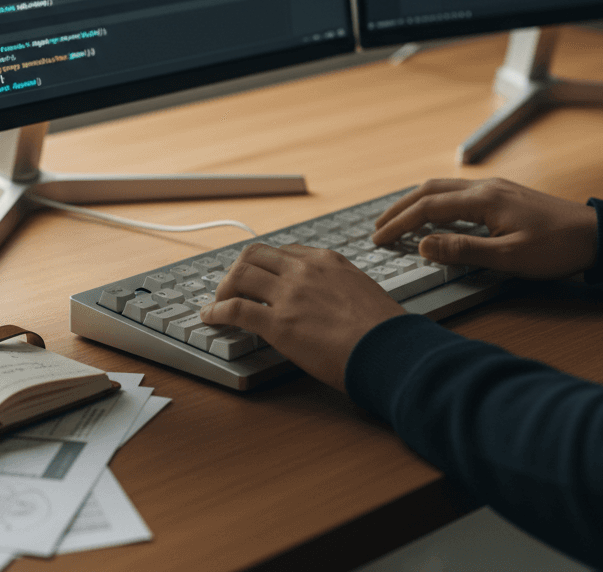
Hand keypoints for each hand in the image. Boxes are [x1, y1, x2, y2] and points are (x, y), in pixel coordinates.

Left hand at [199, 242, 404, 391]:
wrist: (392, 350)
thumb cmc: (386, 331)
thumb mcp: (363, 292)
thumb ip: (340, 287)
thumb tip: (330, 300)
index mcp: (327, 260)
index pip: (284, 251)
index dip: (265, 264)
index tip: (258, 275)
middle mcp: (304, 270)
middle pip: (255, 255)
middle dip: (238, 269)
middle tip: (231, 286)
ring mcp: (289, 294)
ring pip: (240, 274)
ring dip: (224, 287)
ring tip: (219, 301)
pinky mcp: (279, 323)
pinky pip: (236, 308)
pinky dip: (217, 311)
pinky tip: (210, 317)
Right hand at [373, 177, 597, 279]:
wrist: (597, 235)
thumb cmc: (558, 248)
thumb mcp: (509, 257)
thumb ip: (463, 250)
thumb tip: (422, 245)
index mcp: (483, 200)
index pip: (427, 208)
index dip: (399, 223)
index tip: (379, 239)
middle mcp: (484, 188)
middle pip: (428, 190)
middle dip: (399, 208)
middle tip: (378, 228)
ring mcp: (493, 188)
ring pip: (441, 188)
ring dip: (414, 203)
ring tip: (396, 220)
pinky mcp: (502, 195)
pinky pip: (456, 192)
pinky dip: (433, 202)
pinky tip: (432, 215)